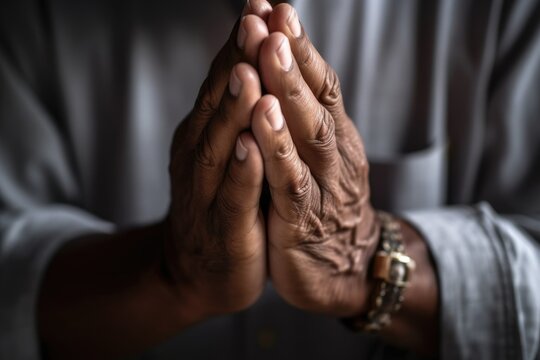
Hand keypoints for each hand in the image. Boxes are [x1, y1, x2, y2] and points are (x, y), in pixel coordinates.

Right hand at [165, 4, 270, 317]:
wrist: (199, 271)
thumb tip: (249, 58)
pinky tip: (249, 149)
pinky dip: (241, 173)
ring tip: (249, 75)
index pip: (225, 81)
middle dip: (237, 62)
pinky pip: (234, 198)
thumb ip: (232, 110)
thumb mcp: (223, 151)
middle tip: (253, 20)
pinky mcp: (225, 229)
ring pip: (221, 146)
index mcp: (206, 133)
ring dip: (234, 110)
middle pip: (220, 103)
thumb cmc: (220, 204)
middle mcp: (201, 155)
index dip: (241, 44)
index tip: (260, 4)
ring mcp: (209, 193)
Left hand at [251, 4, 378, 315]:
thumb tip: (286, 61)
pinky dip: (277, 152)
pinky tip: (261, 122)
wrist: (345, 266)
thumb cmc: (325, 202)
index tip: (276, 8)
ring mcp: (321, 187)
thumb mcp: (320, 154)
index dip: (300, 46)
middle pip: (315, 100)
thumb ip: (306, 114)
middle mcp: (333, 155)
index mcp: (334, 135)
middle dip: (291, 58)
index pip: (321, 83)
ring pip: (307, 135)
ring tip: (269, 53)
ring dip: (288, 92)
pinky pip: (290, 184)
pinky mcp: (302, 222)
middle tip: (271, 19)